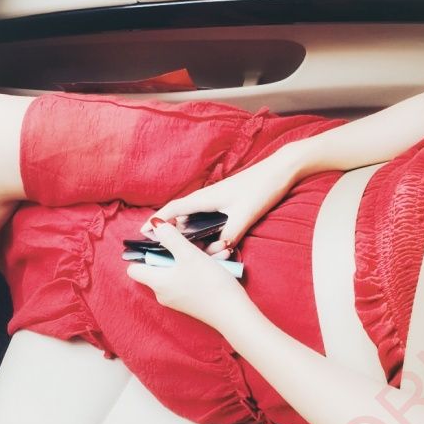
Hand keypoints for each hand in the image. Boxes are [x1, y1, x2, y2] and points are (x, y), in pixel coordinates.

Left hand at [127, 221, 246, 329]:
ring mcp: (178, 299)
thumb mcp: (189, 254)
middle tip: (194, 242)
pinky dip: (201, 268)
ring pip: (180, 270)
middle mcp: (164, 293)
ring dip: (194, 257)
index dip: (142, 253)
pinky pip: (190, 279)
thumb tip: (154, 225)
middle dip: (177, 250)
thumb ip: (170, 237)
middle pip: (161, 266)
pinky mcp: (192, 301)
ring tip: (216, 249)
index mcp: (157, 283)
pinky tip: (220, 261)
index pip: (134, 269)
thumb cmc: (209, 284)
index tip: (158, 241)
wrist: (234, 314)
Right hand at [139, 143, 302, 252]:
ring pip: (197, 221)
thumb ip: (230, 235)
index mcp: (204, 198)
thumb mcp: (244, 215)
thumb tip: (219, 250)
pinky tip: (217, 244)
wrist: (281, 170)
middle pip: (182, 218)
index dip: (156, 221)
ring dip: (194, 236)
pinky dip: (208, 232)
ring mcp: (218, 201)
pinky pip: (210, 221)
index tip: (142, 232)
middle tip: (168, 251)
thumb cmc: (261, 187)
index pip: (172, 209)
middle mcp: (207, 199)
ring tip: (196, 252)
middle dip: (174, 234)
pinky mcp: (229, 204)